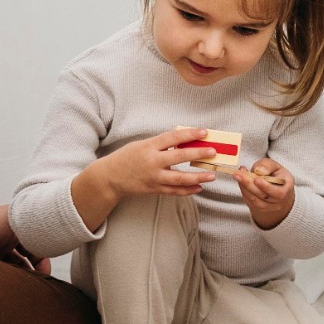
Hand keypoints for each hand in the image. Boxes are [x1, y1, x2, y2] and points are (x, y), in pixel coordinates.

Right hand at [71, 127, 220, 231]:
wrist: (110, 178)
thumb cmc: (127, 157)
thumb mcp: (141, 144)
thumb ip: (161, 144)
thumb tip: (184, 141)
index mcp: (149, 146)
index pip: (173, 137)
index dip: (190, 134)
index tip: (204, 132)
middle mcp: (152, 162)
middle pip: (179, 157)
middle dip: (198, 154)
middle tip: (213, 152)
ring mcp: (154, 177)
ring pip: (179, 178)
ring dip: (197, 177)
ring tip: (211, 176)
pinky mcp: (154, 189)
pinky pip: (174, 191)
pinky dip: (187, 190)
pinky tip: (199, 188)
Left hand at [233, 159, 294, 230]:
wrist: (276, 188)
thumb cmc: (275, 174)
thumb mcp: (274, 165)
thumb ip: (267, 166)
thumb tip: (258, 171)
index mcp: (287, 187)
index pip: (279, 192)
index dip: (267, 187)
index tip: (256, 179)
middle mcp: (280, 200)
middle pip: (264, 196)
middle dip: (249, 184)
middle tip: (238, 174)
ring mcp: (270, 206)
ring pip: (255, 200)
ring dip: (244, 188)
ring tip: (237, 175)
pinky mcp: (260, 208)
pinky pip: (250, 201)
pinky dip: (244, 191)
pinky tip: (240, 181)